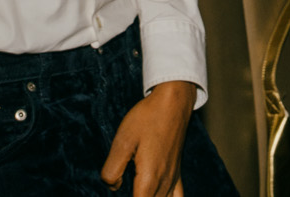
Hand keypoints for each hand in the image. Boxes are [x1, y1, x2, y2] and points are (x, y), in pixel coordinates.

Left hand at [101, 80, 195, 196]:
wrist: (173, 101)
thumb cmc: (147, 118)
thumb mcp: (122, 141)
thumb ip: (112, 169)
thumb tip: (112, 186)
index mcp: (149, 179)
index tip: (120, 191)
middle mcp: (163, 183)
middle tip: (127, 188)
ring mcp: (172, 179)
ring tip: (139, 193)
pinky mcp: (177, 173)